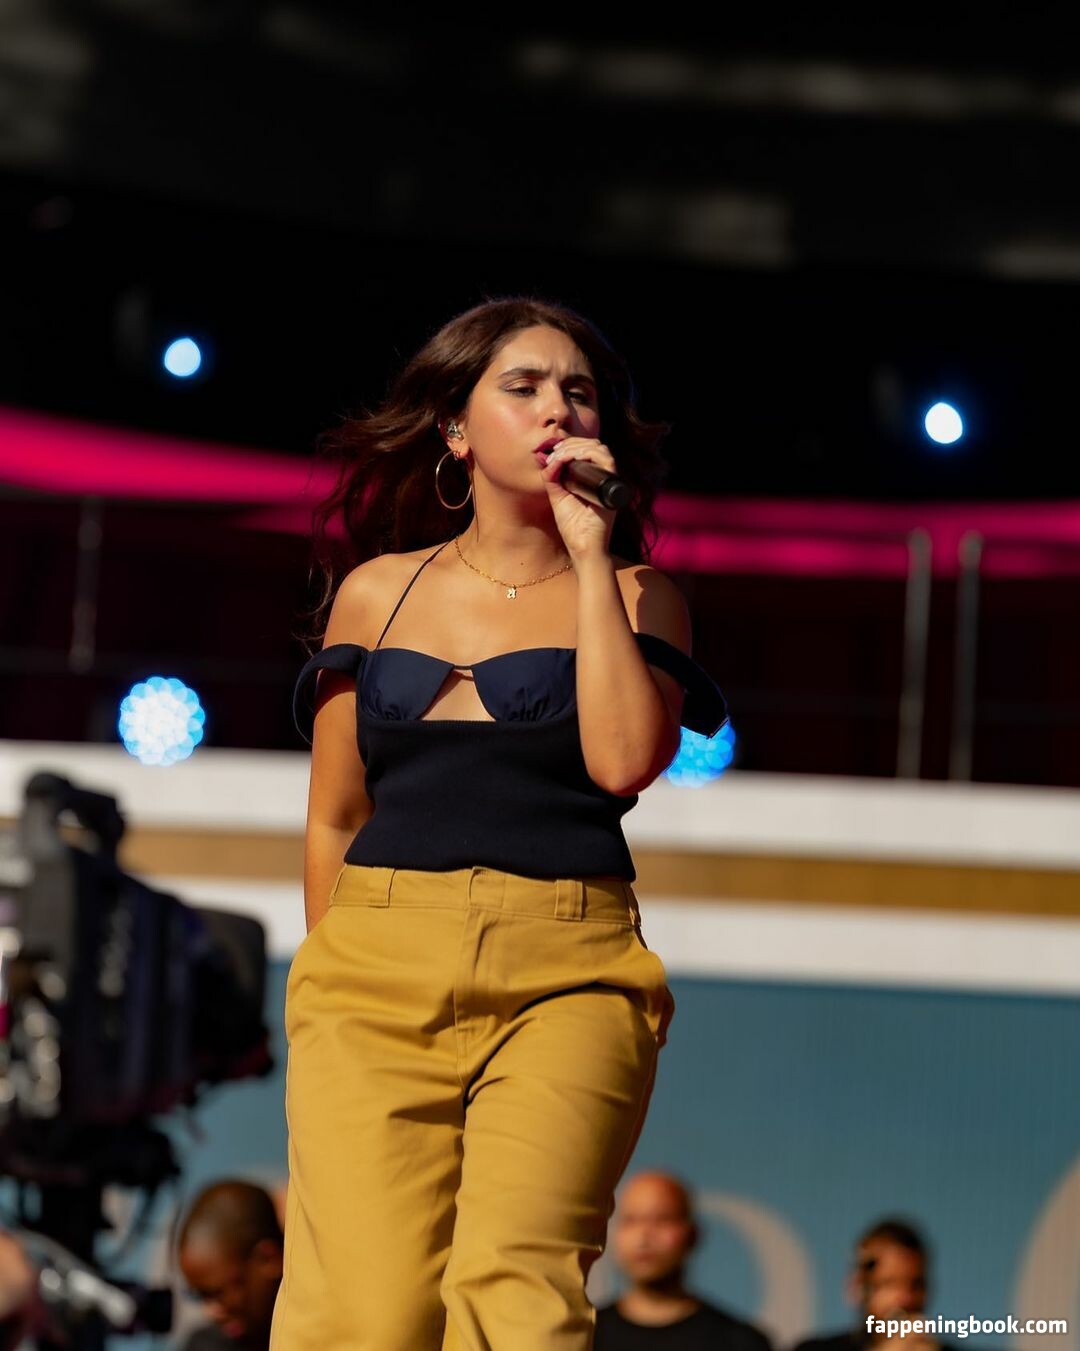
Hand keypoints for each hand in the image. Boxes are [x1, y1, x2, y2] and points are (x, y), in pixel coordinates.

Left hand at [537, 437, 617, 561]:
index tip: (554, 452)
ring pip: (600, 449)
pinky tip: (572, 459)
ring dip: (578, 447)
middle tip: (556, 453)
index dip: (570, 445)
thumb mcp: (557, 496)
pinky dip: (588, 454)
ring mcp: (608, 482)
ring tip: (561, 456)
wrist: (582, 547)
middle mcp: (602, 477)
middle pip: (593, 445)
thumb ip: (552, 478)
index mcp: (591, 478)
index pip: (587, 449)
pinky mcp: (611, 488)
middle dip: (571, 444)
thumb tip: (546, 458)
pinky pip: (607, 461)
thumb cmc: (572, 526)